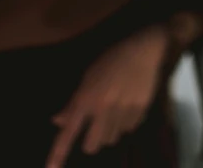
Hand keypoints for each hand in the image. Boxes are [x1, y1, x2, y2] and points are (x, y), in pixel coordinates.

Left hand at [46, 26, 167, 167]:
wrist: (144, 51)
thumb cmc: (112, 59)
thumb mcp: (88, 75)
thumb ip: (74, 101)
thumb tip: (59, 121)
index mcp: (87, 98)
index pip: (69, 131)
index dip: (59, 152)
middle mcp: (104, 109)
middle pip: (92, 146)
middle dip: (91, 140)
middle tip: (95, 125)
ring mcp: (123, 113)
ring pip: (111, 139)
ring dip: (109, 131)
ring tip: (115, 110)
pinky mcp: (140, 113)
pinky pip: (128, 130)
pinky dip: (125, 123)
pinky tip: (128, 105)